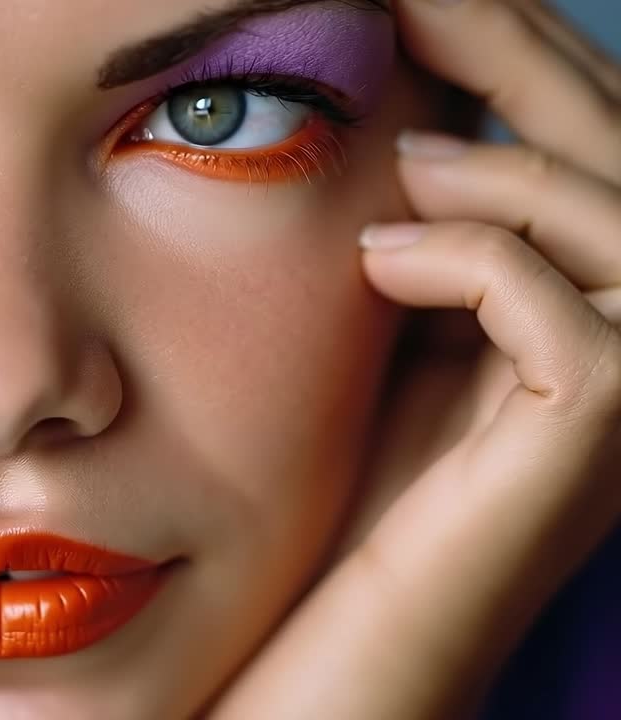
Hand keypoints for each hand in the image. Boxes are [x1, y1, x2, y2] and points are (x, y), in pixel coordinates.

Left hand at [207, 2, 620, 717]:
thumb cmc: (385, 481)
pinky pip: (552, 302)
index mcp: (619, 294)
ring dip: (493, 167)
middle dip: (513, 56)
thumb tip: (426, 124)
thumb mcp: (422, 329)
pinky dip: (463, 261)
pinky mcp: (601, 433)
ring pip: (609, 211)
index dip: (522, 54)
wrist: (370, 629)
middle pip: (615, 146)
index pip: (595, 134)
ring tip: (397, 168)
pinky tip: (377, 264)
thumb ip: (448, 236)